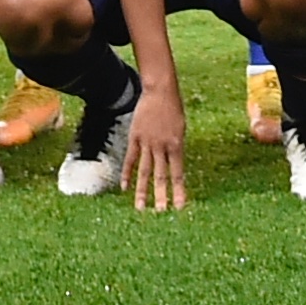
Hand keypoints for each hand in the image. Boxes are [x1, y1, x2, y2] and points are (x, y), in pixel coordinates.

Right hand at [127, 84, 187, 210]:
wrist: (160, 91)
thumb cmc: (174, 109)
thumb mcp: (181, 129)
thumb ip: (176, 148)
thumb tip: (173, 165)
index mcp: (177, 145)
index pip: (178, 174)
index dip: (179, 191)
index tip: (180, 207)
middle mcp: (162, 147)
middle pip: (161, 176)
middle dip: (161, 196)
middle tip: (161, 214)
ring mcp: (147, 143)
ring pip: (144, 172)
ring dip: (142, 191)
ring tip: (141, 208)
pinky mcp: (135, 138)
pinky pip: (131, 159)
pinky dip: (127, 174)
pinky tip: (124, 188)